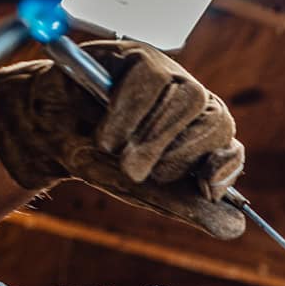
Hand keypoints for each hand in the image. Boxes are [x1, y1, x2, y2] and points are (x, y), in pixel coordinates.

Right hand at [0, 41, 244, 238]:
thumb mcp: (145, 191)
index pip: (231, 151)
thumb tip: (237, 230)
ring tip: (118, 156)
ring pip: (189, 98)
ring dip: (152, 136)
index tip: (203, 189)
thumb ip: (189, 207)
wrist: (47, 132)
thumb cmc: (101, 160)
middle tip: (137, 174)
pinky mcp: (140, 56)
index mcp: (201, 139)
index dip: (222, 169)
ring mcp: (170, 77)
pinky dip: (128, 112)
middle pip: (216, 123)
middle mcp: (193, 105)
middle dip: (178, 156)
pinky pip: (151, 78)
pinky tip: (106, 133)